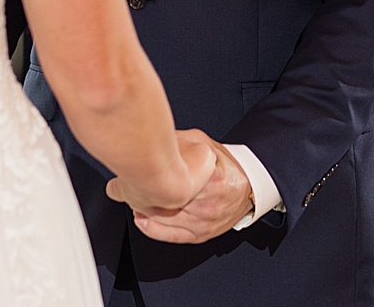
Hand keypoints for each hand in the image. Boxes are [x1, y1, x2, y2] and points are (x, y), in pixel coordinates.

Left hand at [116, 132, 254, 243]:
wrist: (248, 189)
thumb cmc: (226, 166)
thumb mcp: (204, 145)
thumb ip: (180, 142)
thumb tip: (151, 139)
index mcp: (211, 177)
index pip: (172, 177)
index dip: (147, 173)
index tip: (130, 166)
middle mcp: (208, 202)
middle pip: (166, 199)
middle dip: (140, 191)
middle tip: (124, 182)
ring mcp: (204, 221)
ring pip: (165, 218)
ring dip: (143, 208)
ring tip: (131, 197)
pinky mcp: (201, 234)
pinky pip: (172, 235)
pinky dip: (153, 229)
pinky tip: (141, 218)